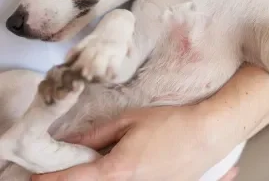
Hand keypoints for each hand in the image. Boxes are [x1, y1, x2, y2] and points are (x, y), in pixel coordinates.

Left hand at [32, 105, 237, 180]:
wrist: (207, 134)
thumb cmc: (170, 123)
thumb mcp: (130, 120)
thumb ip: (99, 133)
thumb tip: (75, 140)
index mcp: (119, 170)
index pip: (75, 179)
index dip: (51, 180)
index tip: (35, 179)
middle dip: (78, 176)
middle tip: (76, 159)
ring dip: (103, 173)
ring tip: (113, 153)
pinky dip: (121, 174)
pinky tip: (134, 160)